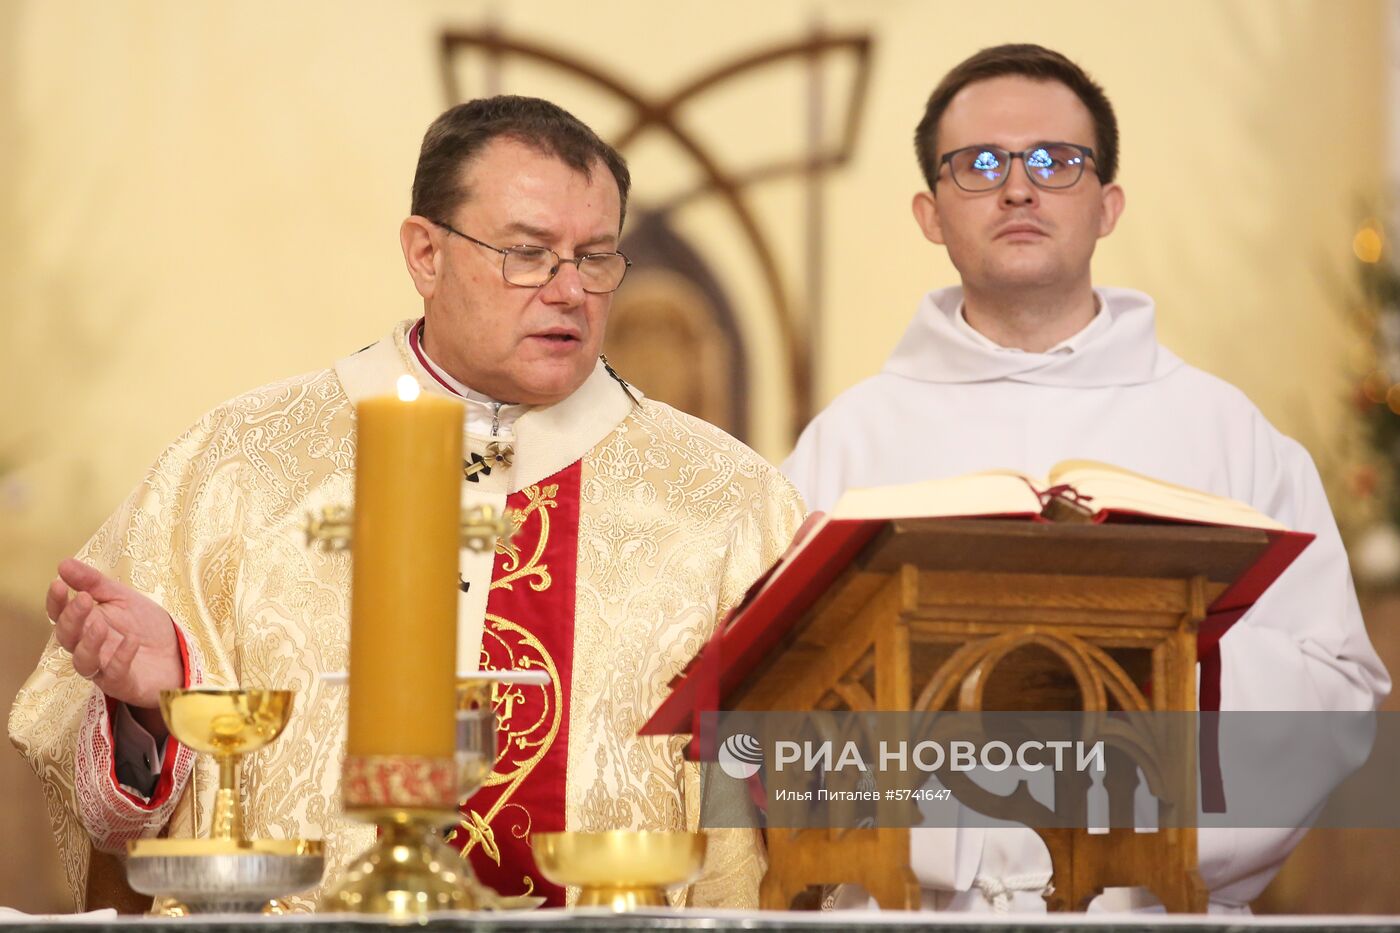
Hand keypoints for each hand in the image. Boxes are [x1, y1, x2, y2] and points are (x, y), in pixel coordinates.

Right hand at [47, 558, 183, 717]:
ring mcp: (103, 668)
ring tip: (100, 624)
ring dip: (88, 642)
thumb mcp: (122, 597)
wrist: (176, 653)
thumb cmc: (144, 626)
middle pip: (67, 638)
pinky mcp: (123, 683)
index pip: (60, 615)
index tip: (58, 584)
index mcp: (85, 624)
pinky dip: (121, 658)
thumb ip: (94, 583)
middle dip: (72, 618)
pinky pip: (114, 674)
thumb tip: (63, 563)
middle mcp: (88, 648)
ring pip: (83, 662)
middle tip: (84, 600)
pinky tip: (132, 641)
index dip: (56, 602)